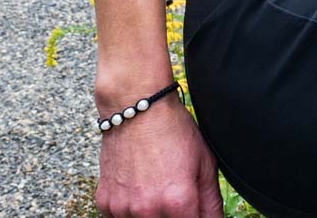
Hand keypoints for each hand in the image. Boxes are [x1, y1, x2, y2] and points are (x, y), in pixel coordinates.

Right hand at [94, 97, 222, 217]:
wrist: (137, 109)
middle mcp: (148, 209)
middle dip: (176, 215)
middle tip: (173, 193)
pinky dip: (131, 211)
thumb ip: (211, 201)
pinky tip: (139, 189)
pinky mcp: (105, 202)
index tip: (193, 209)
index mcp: (178, 201)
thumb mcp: (205, 163)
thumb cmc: (173, 132)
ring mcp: (123, 208)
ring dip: (152, 215)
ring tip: (157, 188)